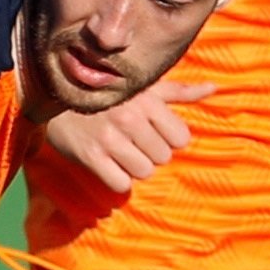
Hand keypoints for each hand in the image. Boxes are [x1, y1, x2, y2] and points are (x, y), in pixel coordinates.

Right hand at [36, 80, 211, 192]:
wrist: (55, 96)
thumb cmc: (108, 92)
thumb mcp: (144, 86)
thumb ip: (180, 90)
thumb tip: (214, 88)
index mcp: (147, 100)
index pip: (181, 138)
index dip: (169, 139)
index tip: (153, 132)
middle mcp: (130, 118)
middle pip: (163, 158)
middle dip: (150, 153)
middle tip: (133, 142)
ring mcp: (110, 138)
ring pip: (144, 172)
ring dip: (134, 167)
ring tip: (121, 153)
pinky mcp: (91, 156)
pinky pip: (121, 183)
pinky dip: (117, 179)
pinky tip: (109, 164)